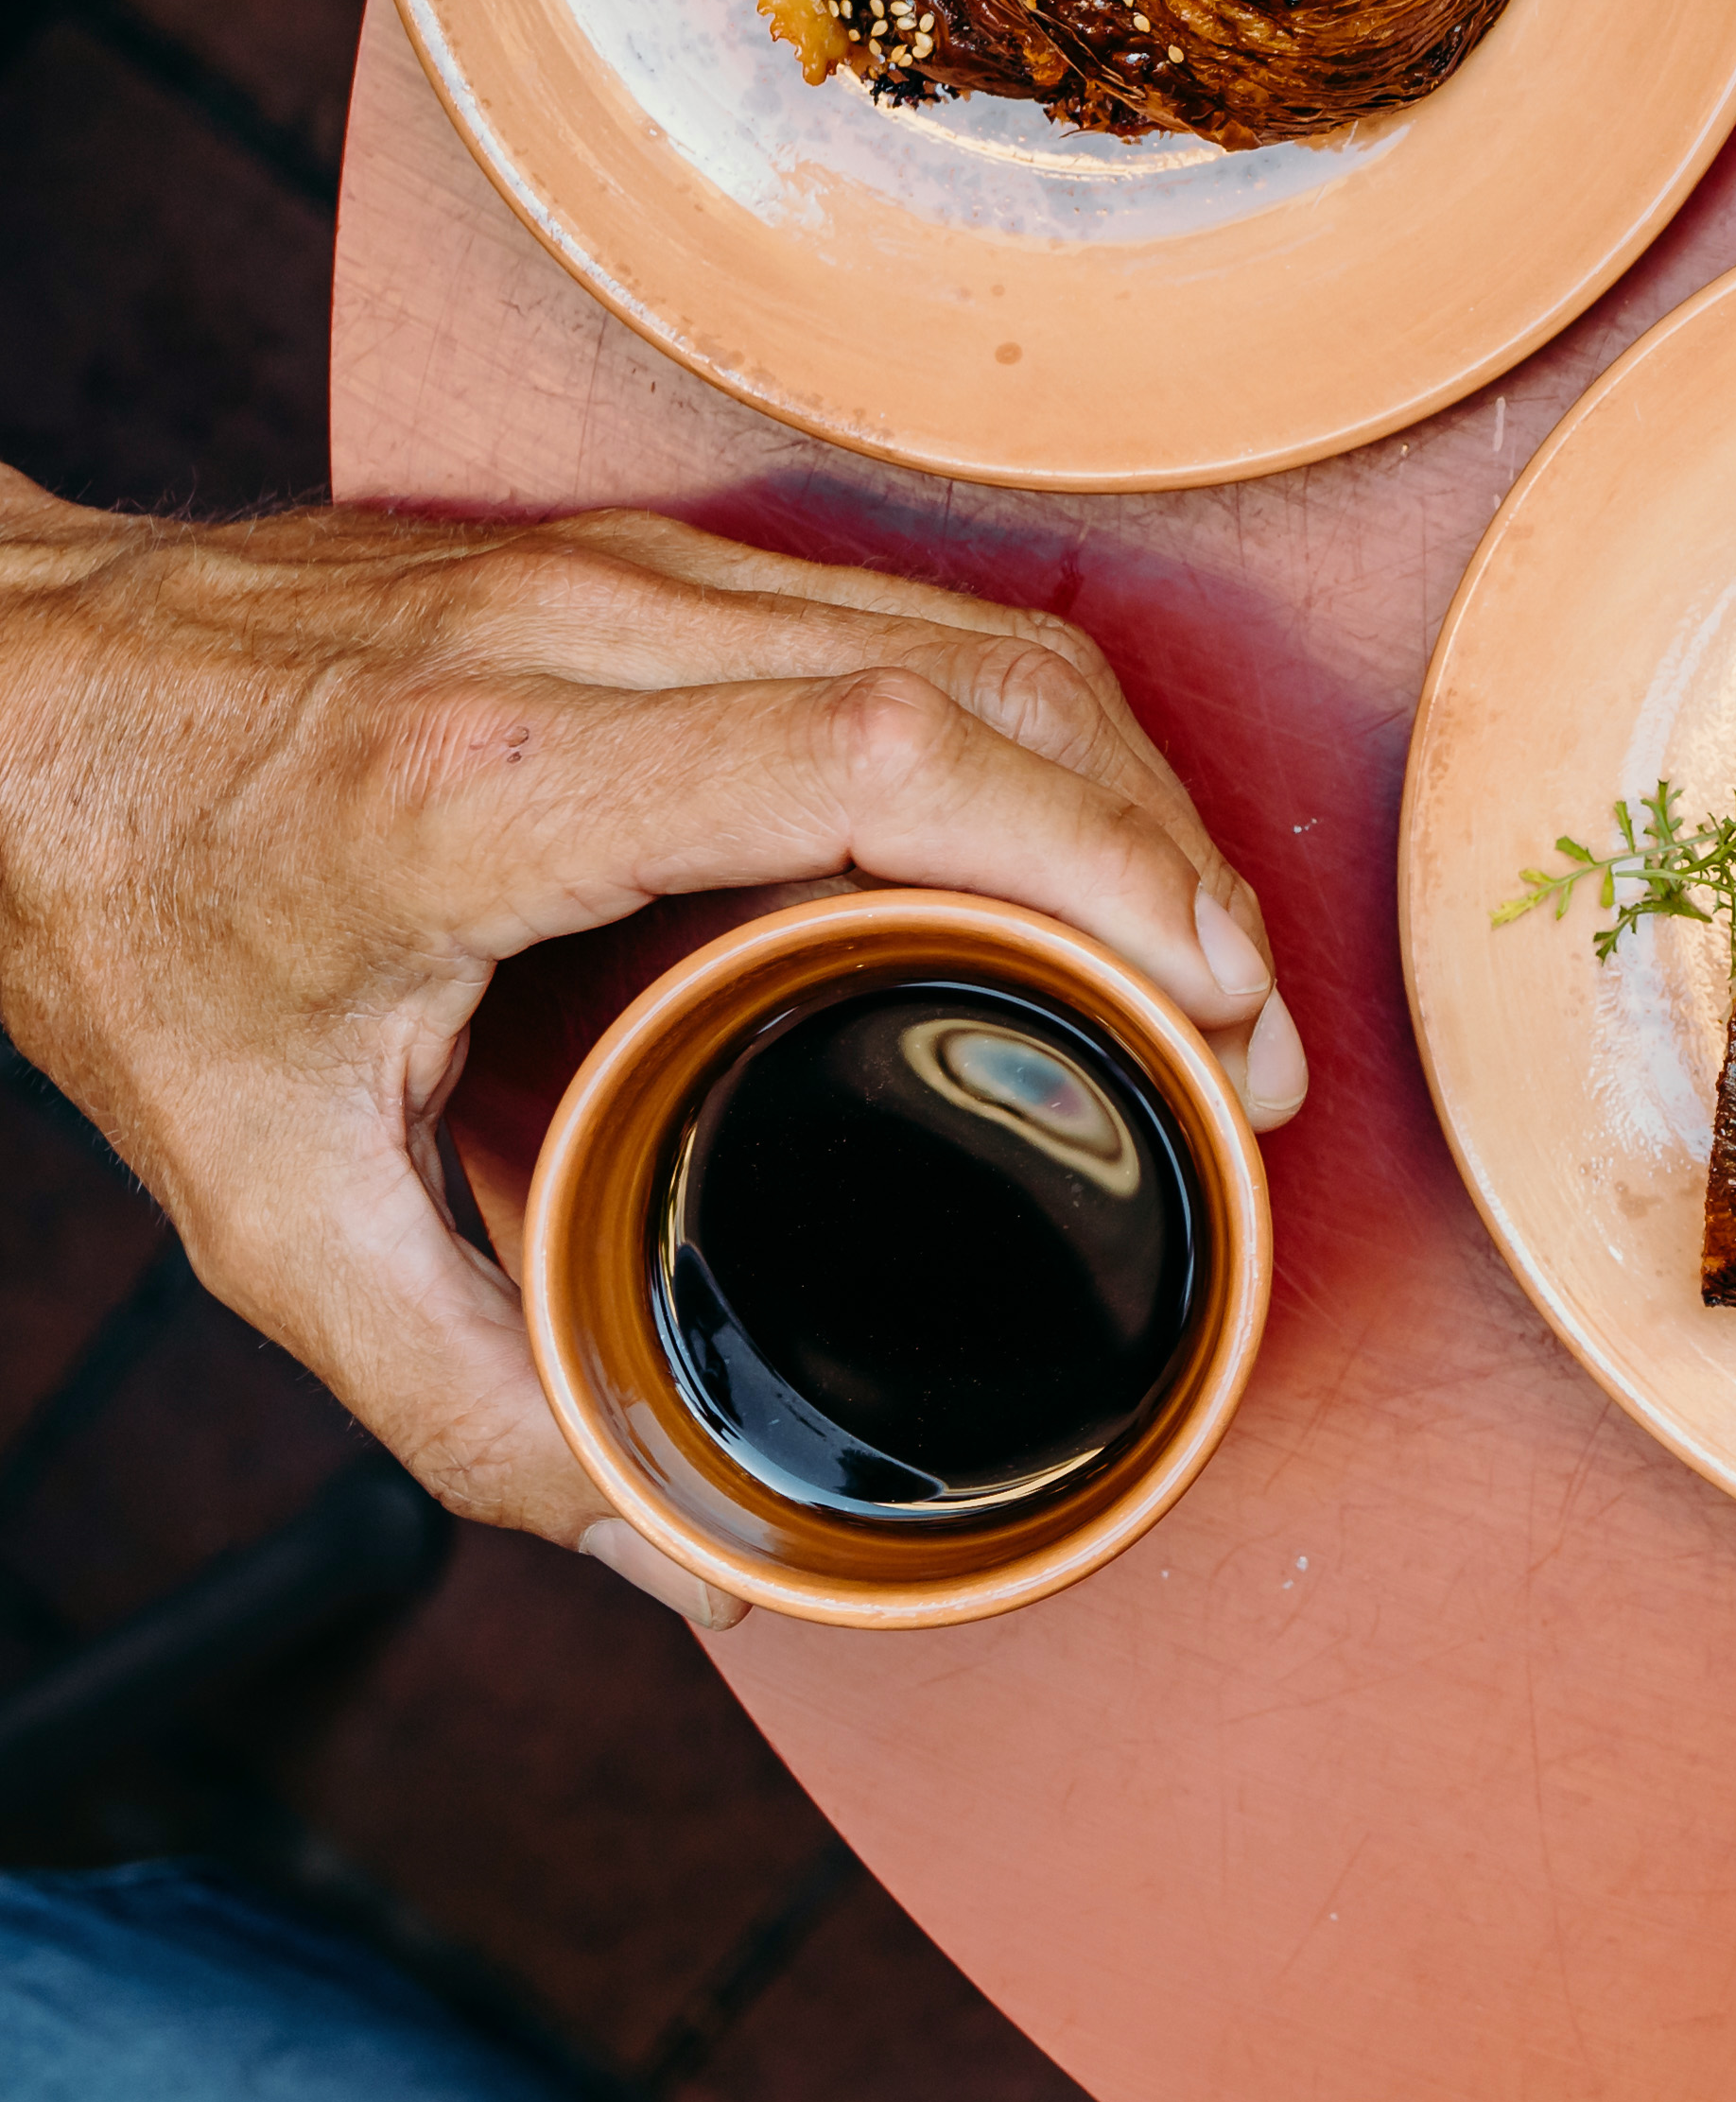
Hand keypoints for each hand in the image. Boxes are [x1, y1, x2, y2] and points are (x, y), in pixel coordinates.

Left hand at [0, 483, 1300, 1621]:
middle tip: (1250, 1033)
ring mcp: (632, 566)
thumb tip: (673, 1551)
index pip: (888, 759)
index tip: (1210, 1001)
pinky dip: (1050, 734)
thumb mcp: (257, 1207)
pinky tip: (1091, 848)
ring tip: (1208, 961)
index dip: (1098, 865)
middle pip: (989, 689)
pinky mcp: (653, 550)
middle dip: (1172, 857)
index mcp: (497, 789)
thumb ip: (461, 1396)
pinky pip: (921, 612)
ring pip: (982, 630)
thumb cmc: (119, 920)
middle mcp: (589, 639)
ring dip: (1134, 790)